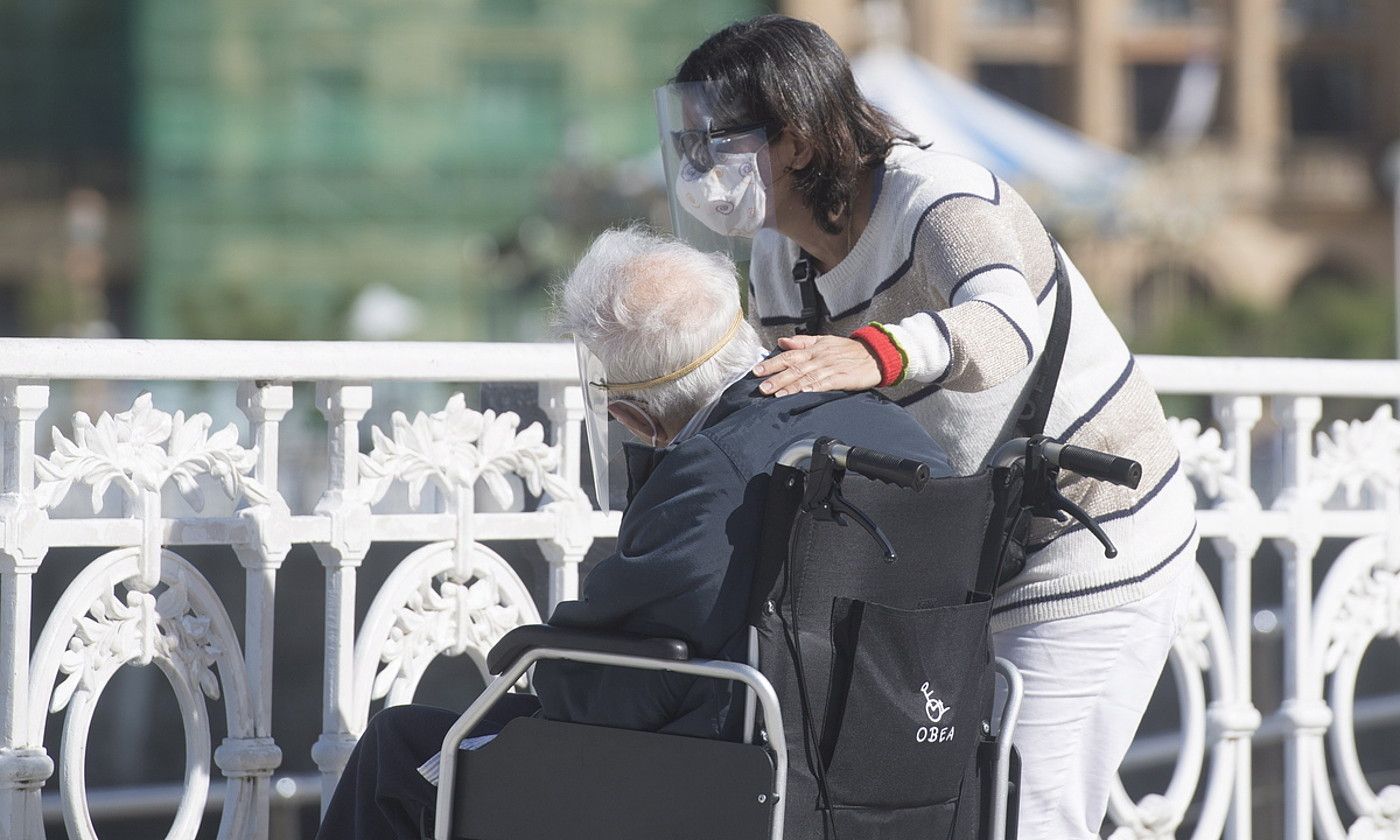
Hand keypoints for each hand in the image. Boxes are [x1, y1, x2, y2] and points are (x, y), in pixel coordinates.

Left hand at [752, 335, 881, 396]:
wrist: (875, 354)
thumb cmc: (848, 350)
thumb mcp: (824, 340)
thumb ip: (802, 342)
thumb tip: (781, 341)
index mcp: (814, 349)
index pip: (789, 355)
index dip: (772, 363)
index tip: (757, 371)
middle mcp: (819, 358)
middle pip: (794, 368)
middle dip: (777, 378)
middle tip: (761, 387)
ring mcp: (830, 368)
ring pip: (806, 378)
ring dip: (790, 386)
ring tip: (776, 395)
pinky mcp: (842, 378)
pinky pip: (824, 384)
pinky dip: (812, 389)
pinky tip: (802, 395)